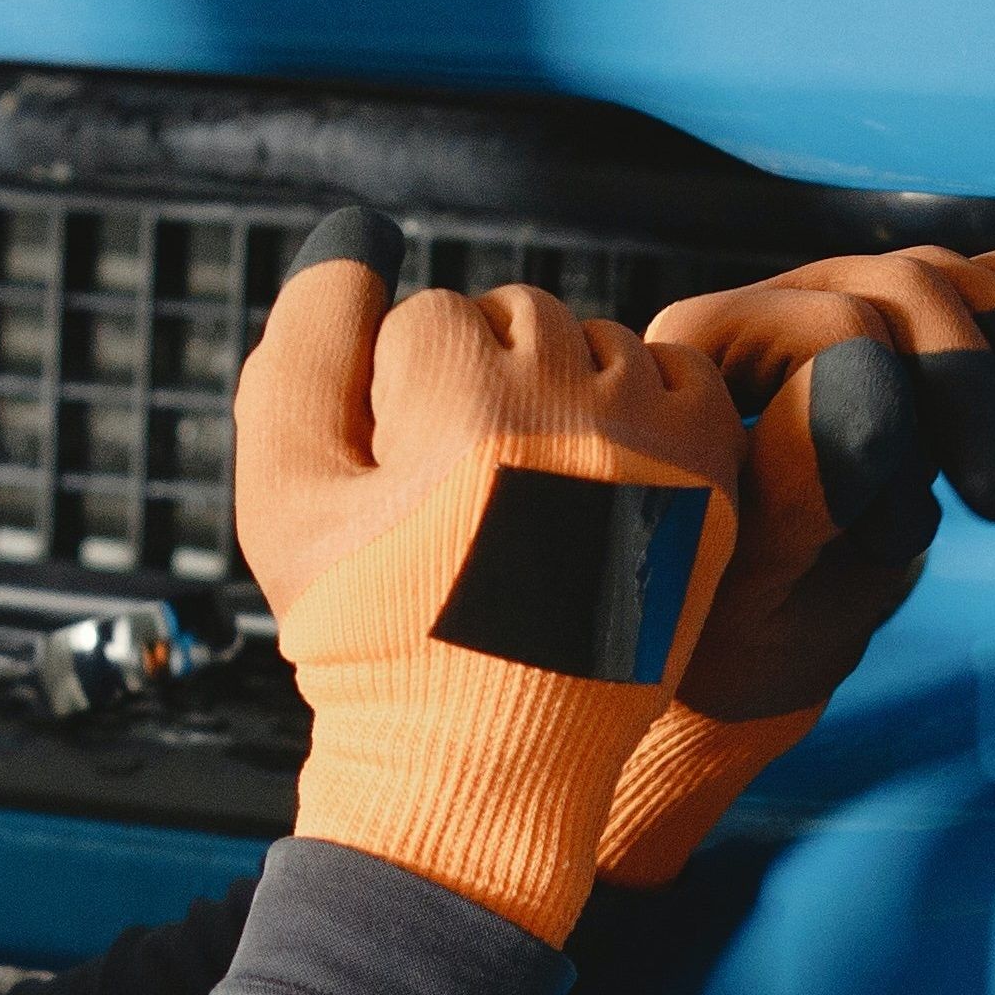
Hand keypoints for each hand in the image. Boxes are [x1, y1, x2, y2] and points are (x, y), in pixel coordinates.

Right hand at [238, 209, 745, 942]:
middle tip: (466, 497)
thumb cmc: (368, 632)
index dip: (398, 402)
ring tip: (528, 498)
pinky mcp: (711, 485)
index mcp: (464, 403)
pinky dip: (643, 411)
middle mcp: (575, 410)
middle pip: (516, 316)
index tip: (408, 492)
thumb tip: (357, 235)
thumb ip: (301, 353)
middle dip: (478, 385)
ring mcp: (656, 447)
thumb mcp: (283, 497)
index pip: (426, 316)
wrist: (480, 760)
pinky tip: (598, 485)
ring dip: (558, 393)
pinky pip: (682, 380)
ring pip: (598, 343)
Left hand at [598, 238, 994, 883]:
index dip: (894, 417)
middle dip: (974, 385)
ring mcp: (840, 309)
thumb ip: (795, 483)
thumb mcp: (745, 583)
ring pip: (952, 283)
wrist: (749, 646)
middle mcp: (766, 310)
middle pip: (901, 291)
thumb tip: (862, 380)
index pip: (833, 329)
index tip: (906, 529)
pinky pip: (981, 287)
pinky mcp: (904, 339)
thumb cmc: (722, 627)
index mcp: (698, 357)